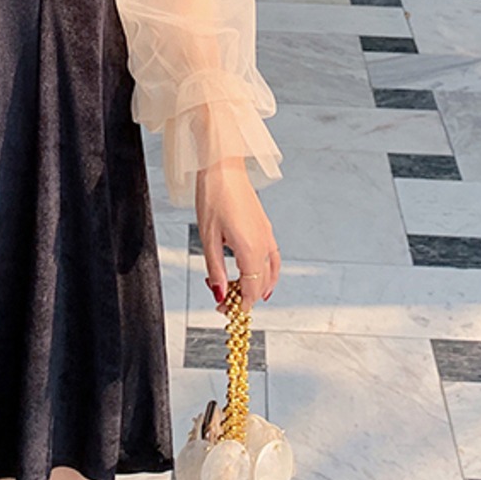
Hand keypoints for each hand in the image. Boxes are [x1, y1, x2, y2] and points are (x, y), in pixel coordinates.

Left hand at [196, 157, 280, 311]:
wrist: (223, 166)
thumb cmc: (213, 196)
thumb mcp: (207, 236)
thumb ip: (215, 268)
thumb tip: (220, 295)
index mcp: (250, 248)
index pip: (251, 289)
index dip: (240, 305)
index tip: (226, 313)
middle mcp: (264, 244)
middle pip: (260, 284)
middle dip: (244, 298)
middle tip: (223, 302)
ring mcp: (267, 235)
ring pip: (269, 273)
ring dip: (255, 286)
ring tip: (237, 292)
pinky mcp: (265, 227)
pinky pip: (273, 259)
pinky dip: (267, 273)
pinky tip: (260, 276)